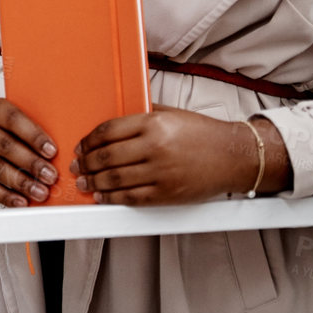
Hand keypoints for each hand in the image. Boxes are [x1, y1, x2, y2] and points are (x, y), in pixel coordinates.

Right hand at [0, 96, 58, 206]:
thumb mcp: (4, 116)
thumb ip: (25, 128)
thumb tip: (53, 152)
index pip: (12, 119)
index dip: (33, 136)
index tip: (52, 151)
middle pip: (4, 145)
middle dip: (31, 163)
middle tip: (50, 176)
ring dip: (21, 182)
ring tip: (40, 192)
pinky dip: (5, 196)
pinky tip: (21, 201)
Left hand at [72, 105, 284, 204]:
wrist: (236, 156)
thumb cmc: (203, 134)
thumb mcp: (171, 114)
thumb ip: (142, 115)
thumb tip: (114, 123)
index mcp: (153, 124)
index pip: (108, 131)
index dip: (88, 140)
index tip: (80, 146)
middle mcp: (155, 148)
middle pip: (107, 157)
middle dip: (86, 163)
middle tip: (76, 166)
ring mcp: (161, 172)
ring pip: (116, 179)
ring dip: (94, 182)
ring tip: (84, 182)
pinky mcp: (168, 193)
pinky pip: (133, 197)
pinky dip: (113, 198)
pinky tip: (103, 196)